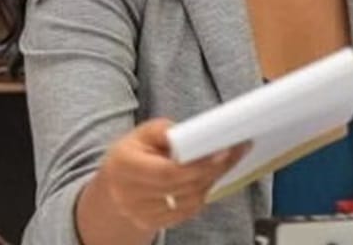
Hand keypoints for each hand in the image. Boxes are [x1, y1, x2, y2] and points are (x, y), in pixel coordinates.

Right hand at [85, 118, 248, 234]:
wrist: (117, 185)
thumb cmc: (134, 154)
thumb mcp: (142, 133)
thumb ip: (164, 130)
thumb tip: (188, 132)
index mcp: (124, 166)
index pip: (168, 172)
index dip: (199, 164)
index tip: (224, 151)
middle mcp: (129, 195)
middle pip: (184, 187)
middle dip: (214, 169)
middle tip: (236, 151)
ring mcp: (140, 213)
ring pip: (190, 201)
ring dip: (211, 181)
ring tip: (224, 161)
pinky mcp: (152, 223)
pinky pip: (188, 212)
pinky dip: (202, 194)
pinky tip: (209, 178)